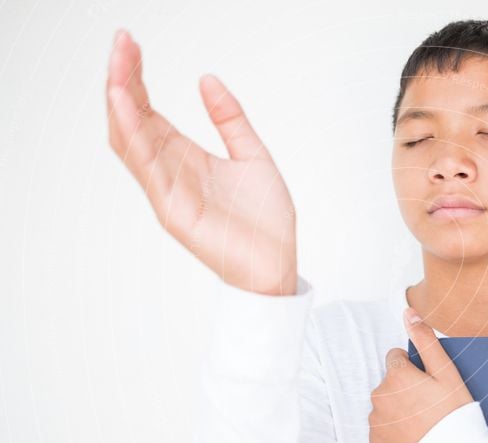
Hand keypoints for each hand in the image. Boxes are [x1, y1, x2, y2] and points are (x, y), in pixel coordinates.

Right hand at [106, 29, 296, 294]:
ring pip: (131, 141)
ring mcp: (168, 192)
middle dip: (123, 80)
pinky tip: (125, 105)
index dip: (137, 79)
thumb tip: (207, 78)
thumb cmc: (265, 220)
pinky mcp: (172, 210)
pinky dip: (133, 135)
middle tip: (120, 43)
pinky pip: (147, 168)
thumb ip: (229, 118)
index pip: (149, 112)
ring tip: (116, 66)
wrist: (279, 263)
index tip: (130, 45)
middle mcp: (170, 172)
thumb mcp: (252, 154)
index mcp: (187, 158)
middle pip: (133, 121)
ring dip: (120, 102)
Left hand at [368, 307, 473, 442]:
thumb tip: (408, 312)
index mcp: (395, 375)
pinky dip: (394, 430)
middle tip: (429, 406)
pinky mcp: (374, 442)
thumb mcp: (447, 373)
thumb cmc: (454, 415)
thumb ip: (425, 340)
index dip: (415, 370)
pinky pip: (381, 428)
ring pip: (384, 405)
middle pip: (389, 382)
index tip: (429, 385)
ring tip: (423, 423)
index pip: (396, 359)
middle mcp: (378, 396)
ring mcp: (375, 421)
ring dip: (398, 409)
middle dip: (405, 389)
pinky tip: (413, 436)